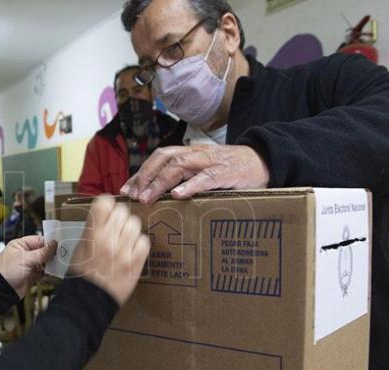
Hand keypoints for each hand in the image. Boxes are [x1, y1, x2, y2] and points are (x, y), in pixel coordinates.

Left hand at [0, 236, 57, 298]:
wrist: (1, 291)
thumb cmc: (6, 272)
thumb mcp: (25, 259)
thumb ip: (41, 252)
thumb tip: (53, 244)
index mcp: (20, 245)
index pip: (38, 240)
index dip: (48, 243)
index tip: (59, 245)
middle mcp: (25, 254)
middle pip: (43, 250)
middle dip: (51, 253)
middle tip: (61, 255)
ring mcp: (29, 264)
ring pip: (44, 261)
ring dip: (50, 263)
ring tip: (58, 264)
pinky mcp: (31, 275)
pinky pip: (43, 271)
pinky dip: (48, 272)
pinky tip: (53, 271)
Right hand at [68, 196, 150, 305]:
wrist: (87, 300)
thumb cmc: (81, 273)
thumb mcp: (79, 246)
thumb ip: (92, 228)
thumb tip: (105, 213)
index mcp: (91, 233)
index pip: (104, 203)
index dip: (108, 204)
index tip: (108, 210)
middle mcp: (108, 239)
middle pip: (123, 211)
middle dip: (120, 217)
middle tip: (117, 227)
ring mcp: (123, 251)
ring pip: (135, 225)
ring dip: (131, 230)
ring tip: (125, 239)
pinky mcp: (136, 262)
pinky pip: (144, 241)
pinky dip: (139, 244)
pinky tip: (132, 250)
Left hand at [119, 144, 269, 204]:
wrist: (264, 160)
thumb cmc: (231, 170)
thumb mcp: (204, 171)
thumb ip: (185, 178)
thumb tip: (160, 196)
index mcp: (189, 153)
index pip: (158, 158)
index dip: (141, 172)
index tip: (125, 189)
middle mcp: (196, 153)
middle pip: (163, 157)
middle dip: (145, 176)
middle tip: (132, 195)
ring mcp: (211, 161)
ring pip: (179, 165)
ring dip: (160, 182)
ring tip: (148, 198)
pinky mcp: (226, 172)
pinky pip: (205, 177)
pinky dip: (190, 185)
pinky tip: (178, 195)